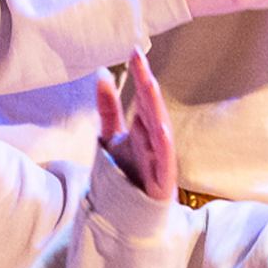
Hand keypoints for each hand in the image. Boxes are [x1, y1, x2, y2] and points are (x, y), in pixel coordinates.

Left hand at [96, 50, 175, 201]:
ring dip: (154, 107)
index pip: (142, 97)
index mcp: (143, 128)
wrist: (133, 217)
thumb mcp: (112, 137)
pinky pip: (165, 160)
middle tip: (139, 58)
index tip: (133, 51)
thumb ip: (108, 108)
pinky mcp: (163, 180)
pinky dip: (164, 145)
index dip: (139, 75)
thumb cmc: (128, 174)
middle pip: (150, 107)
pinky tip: (161, 128)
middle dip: (145, 83)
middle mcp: (153, 140)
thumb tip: (102, 74)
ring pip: (159, 129)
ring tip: (149, 84)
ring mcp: (160, 159)